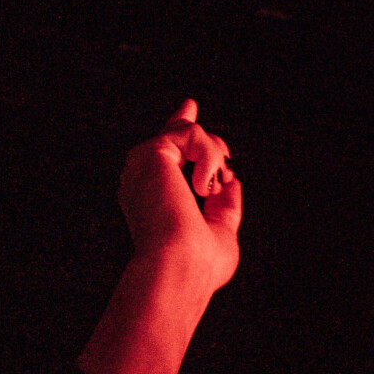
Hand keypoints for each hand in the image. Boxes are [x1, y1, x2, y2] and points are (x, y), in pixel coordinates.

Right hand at [117, 99, 241, 287]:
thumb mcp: (220, 232)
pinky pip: (191, 133)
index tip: (190, 105)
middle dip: (213, 154)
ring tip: (208, 190)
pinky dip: (208, 159)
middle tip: (219, 183)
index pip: (167, 153)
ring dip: (213, 161)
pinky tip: (200, 186)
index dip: (180, 127)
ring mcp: (143, 164)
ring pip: (190, 133)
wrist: (179, 268)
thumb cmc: (198, 265)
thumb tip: (231, 180)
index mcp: (153, 197)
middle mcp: (141, 178)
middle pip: (181, 137)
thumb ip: (223, 206)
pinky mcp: (151, 153)